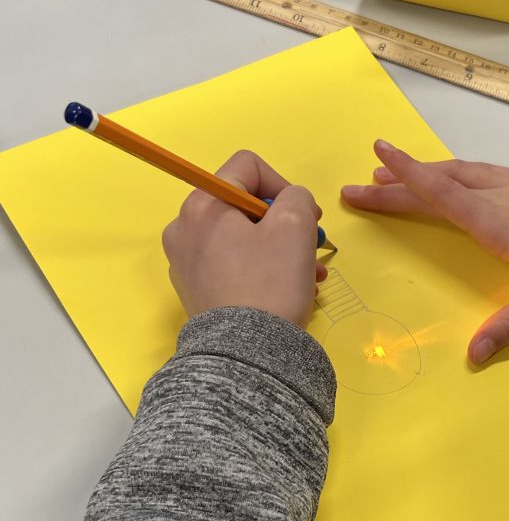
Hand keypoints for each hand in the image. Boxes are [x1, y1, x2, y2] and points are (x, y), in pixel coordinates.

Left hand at [162, 150, 327, 327]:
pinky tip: (285, 288)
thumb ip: (297, 197)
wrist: (246, 353)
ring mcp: (185, 260)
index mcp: (203, 204)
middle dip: (284, 222)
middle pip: (243, 204)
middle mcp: (184, 226)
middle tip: (311, 246)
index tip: (306, 216)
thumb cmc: (270, 281)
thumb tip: (291, 202)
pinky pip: (231, 262)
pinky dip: (259, 267)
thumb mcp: (296, 226)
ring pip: (241, 236)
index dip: (284, 184)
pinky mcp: (193, 288)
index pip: (248, 166)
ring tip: (308, 273)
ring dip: (278, 247)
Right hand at [341, 140, 508, 363]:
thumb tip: (474, 356)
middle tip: (356, 183)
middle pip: (439, 183)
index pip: (441, 196)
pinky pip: (477, 170)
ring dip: (422, 171)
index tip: (373, 163)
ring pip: (457, 172)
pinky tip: (445, 173)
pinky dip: (449, 169)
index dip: (405, 180)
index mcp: (498, 222)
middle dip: (396, 180)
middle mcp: (500, 196)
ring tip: (387, 171)